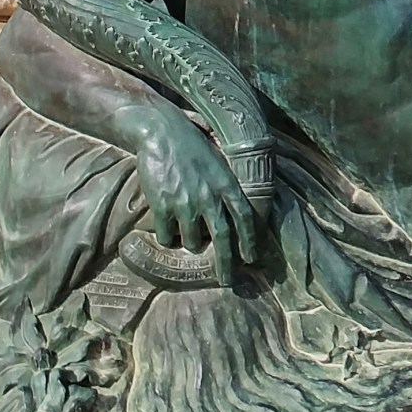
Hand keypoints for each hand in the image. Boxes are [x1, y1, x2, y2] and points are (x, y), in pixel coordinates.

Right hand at [132, 112, 262, 283]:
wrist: (160, 131)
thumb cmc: (190, 143)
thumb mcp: (217, 160)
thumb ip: (226, 185)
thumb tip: (235, 210)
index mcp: (226, 184)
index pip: (245, 218)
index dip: (250, 241)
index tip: (251, 258)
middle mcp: (210, 197)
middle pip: (223, 239)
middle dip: (226, 264)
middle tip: (227, 280)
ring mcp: (186, 203)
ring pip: (192, 242)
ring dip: (189, 243)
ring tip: (185, 234)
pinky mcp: (163, 206)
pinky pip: (167, 236)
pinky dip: (167, 236)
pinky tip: (165, 228)